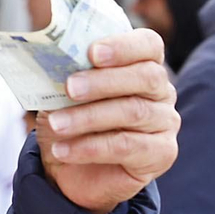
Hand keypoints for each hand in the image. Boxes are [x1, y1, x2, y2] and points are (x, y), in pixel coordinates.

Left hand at [34, 29, 178, 213]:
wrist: (70, 169)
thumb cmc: (70, 119)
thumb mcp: (61, 92)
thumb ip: (65, 73)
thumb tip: (49, 58)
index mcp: (142, 63)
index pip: (148, 44)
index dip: (123, 46)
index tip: (92, 52)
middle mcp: (161, 90)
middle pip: (145, 77)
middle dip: (103, 81)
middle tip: (70, 88)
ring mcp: (165, 121)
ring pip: (133, 112)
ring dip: (88, 117)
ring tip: (56, 125)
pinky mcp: (162, 153)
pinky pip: (127, 146)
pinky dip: (90, 147)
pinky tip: (63, 150)